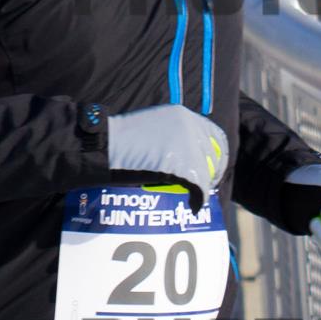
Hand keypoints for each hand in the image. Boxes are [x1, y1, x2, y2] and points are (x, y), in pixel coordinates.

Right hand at [106, 104, 228, 208]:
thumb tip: (188, 155)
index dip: (215, 152)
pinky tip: (194, 205)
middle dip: (213, 170)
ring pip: (206, 169)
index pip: (212, 133)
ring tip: (199, 197)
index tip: (211, 166)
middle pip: (213, 152)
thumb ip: (173, 136)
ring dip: (204, 186)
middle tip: (207, 185)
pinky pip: (199, 185)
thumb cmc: (121, 142)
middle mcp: (188, 125)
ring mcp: (186, 144)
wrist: (105, 147)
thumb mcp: (153, 128)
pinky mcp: (182, 163)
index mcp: (181, 114)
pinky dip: (198, 198)